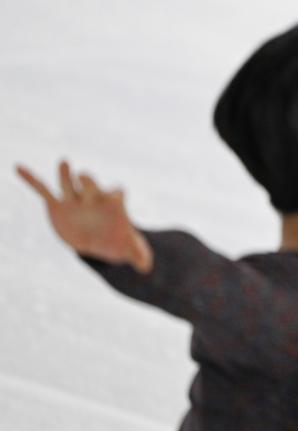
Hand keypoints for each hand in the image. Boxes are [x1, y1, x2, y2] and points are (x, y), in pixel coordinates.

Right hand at [16, 160, 152, 272]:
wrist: (96, 239)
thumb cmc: (116, 240)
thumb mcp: (128, 248)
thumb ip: (137, 254)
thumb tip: (146, 267)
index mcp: (113, 204)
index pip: (118, 193)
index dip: (117, 194)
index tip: (116, 198)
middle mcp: (93, 197)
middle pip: (91, 185)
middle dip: (89, 181)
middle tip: (84, 175)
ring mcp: (75, 199)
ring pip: (69, 184)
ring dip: (66, 175)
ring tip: (64, 163)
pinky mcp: (57, 204)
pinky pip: (43, 190)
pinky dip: (32, 180)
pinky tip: (19, 167)